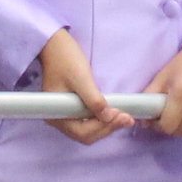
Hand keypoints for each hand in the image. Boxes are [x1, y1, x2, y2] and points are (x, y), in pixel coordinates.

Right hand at [39, 28, 128, 144]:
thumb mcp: (82, 79)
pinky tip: (113, 113)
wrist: (55, 46)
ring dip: (106, 125)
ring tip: (123, 116)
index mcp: (56, 116)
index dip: (103, 127)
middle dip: (107, 128)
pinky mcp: (70, 109)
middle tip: (126, 117)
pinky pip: (87, 122)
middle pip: (86, 135)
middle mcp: (58, 120)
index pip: (83, 132)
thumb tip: (109, 117)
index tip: (120, 115)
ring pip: (88, 131)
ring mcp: (64, 116)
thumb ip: (94, 100)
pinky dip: (101, 120)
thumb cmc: (66, 59)